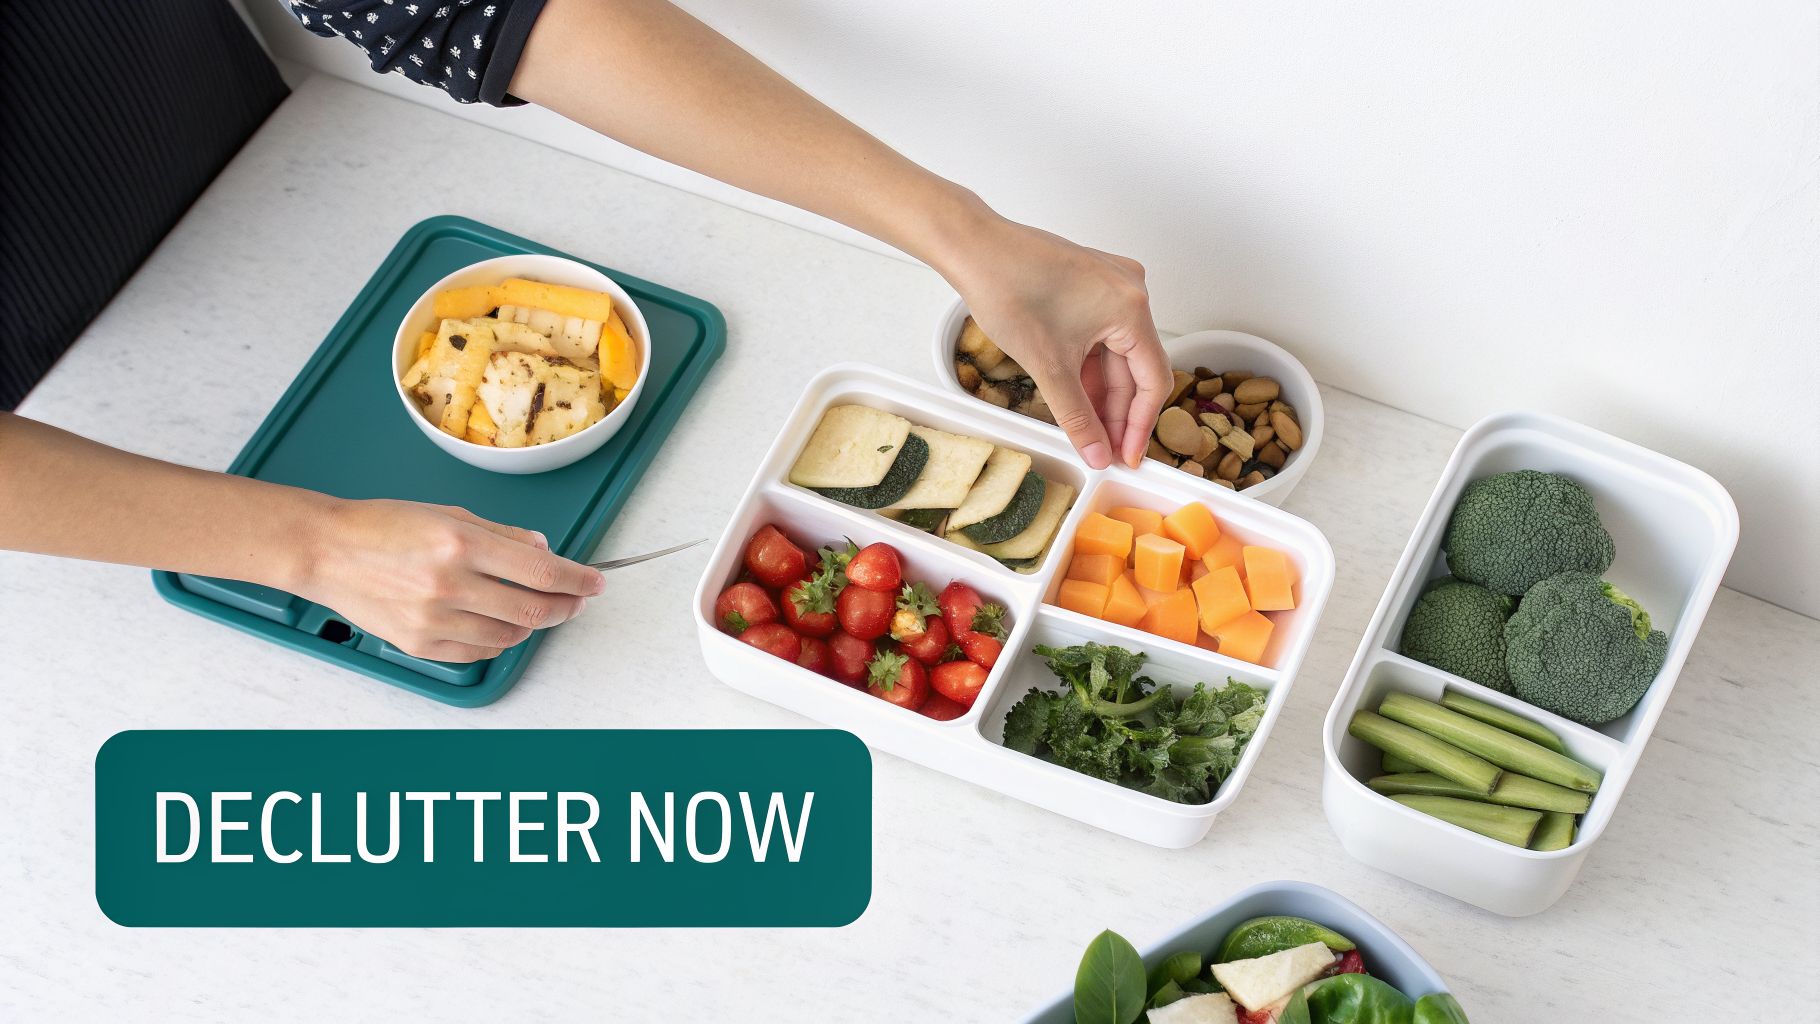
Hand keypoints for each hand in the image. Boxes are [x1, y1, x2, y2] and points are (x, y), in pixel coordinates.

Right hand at [294, 499, 604, 662]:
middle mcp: (449, 585)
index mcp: (460, 544)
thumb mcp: (450, 513)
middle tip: (577, 600)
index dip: (578, 580)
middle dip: (566, 607)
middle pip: (533, 609)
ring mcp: (433, 620)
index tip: (596, 582)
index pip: (542, 571)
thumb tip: (544, 551)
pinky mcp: (420, 645)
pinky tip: (502, 622)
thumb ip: (502, 535)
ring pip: (510, 634)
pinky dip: (500, 639)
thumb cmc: (383, 526)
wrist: (326, 551)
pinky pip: (479, 651)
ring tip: (536, 607)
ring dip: (533, 623)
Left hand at [939, 216, 1171, 468]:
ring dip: (1101, 393)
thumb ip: (1077, 417)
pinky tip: (1075, 397)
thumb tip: (1096, 453)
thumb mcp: (1048, 366)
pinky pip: (1099, 336)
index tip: (1127, 455)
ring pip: (1114, 354)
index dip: (1140, 425)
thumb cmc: (1008, 288)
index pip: (1153, 380)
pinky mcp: (1089, 285)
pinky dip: (1088, 368)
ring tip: (1087, 431)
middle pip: (1134, 368)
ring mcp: (1110, 285)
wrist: (972, 248)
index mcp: (1132, 308)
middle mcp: (1130, 291)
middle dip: (1117, 413)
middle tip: (1104, 450)